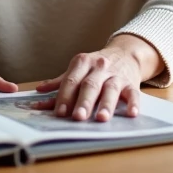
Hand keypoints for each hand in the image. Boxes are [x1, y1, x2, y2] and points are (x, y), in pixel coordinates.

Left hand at [34, 36, 159, 121]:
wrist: (125, 54)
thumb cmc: (96, 66)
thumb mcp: (78, 69)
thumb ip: (60, 82)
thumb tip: (38, 91)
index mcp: (82, 63)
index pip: (71, 81)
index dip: (64, 97)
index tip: (59, 113)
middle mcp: (99, 67)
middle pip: (90, 85)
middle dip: (83, 102)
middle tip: (77, 117)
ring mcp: (116, 75)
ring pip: (111, 89)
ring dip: (106, 104)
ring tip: (101, 118)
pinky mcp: (131, 83)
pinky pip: (133, 93)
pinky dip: (133, 104)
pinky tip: (131, 113)